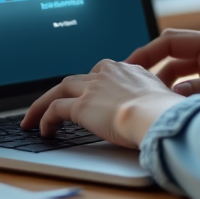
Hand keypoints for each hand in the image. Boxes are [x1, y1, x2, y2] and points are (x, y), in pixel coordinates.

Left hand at [20, 59, 183, 147]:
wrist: (156, 115)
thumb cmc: (165, 112)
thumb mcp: (162, 96)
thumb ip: (153, 96)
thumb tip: (156, 105)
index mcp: (128, 68)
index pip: (101, 73)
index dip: (91, 85)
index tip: (87, 95)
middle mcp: (107, 72)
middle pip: (77, 78)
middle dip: (64, 91)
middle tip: (52, 103)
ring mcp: (92, 87)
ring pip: (60, 89)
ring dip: (44, 103)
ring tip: (34, 118)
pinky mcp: (81, 105)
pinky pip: (55, 109)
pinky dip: (45, 118)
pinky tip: (43, 130)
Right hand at [126, 29, 199, 95]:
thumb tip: (177, 91)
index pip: (172, 41)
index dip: (147, 52)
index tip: (128, 67)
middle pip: (174, 51)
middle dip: (152, 65)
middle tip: (132, 85)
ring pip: (183, 65)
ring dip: (167, 80)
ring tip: (151, 99)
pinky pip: (196, 76)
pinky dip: (182, 87)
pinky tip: (175, 103)